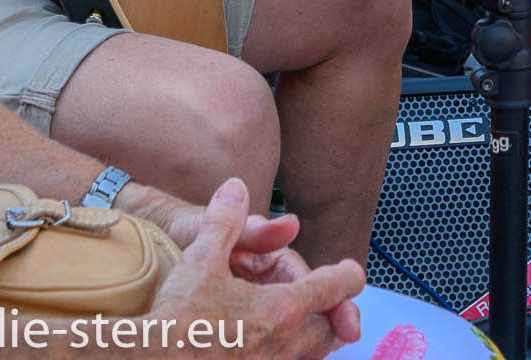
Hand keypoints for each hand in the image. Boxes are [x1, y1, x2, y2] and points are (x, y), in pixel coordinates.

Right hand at [151, 178, 361, 355]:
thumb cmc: (175, 316)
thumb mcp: (201, 256)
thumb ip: (225, 220)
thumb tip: (236, 187)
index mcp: (281, 308)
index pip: (332, 288)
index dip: (347, 276)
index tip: (354, 272)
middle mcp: (282, 345)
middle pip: (327, 332)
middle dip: (334, 316)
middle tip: (338, 308)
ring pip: (306, 358)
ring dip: (314, 344)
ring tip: (313, 333)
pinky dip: (288, 359)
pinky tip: (273, 352)